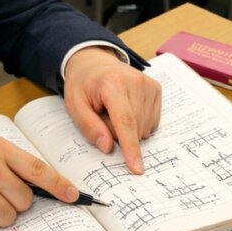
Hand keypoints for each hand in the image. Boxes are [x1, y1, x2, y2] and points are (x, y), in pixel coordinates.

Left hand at [63, 46, 161, 173]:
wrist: (94, 62)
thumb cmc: (83, 85)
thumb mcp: (75, 106)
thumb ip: (89, 127)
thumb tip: (107, 148)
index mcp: (112, 84)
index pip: (125, 122)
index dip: (131, 148)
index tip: (137, 168)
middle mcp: (135, 82)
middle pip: (135, 128)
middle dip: (118, 134)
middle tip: (103, 118)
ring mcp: (149, 84)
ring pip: (145, 128)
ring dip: (128, 129)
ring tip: (114, 112)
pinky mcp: (156, 88)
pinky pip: (152, 121)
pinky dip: (139, 123)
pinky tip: (127, 110)